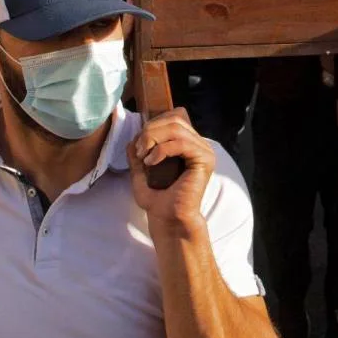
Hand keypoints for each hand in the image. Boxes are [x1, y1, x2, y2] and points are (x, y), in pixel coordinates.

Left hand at [127, 108, 214, 234]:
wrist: (169, 220)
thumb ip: (138, 154)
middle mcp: (199, 144)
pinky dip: (162, 149)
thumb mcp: (141, 172)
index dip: (155, 123)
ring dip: (154, 138)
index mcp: (188, 144)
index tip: (139, 144)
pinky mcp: (205, 159)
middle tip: (139, 150)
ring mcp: (204, 151)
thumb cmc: (158, 200)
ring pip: (177, 128)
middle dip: (150, 130)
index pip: (174, 117)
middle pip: (174, 119)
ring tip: (144, 156)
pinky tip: (152, 161)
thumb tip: (132, 139)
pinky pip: (182, 143)